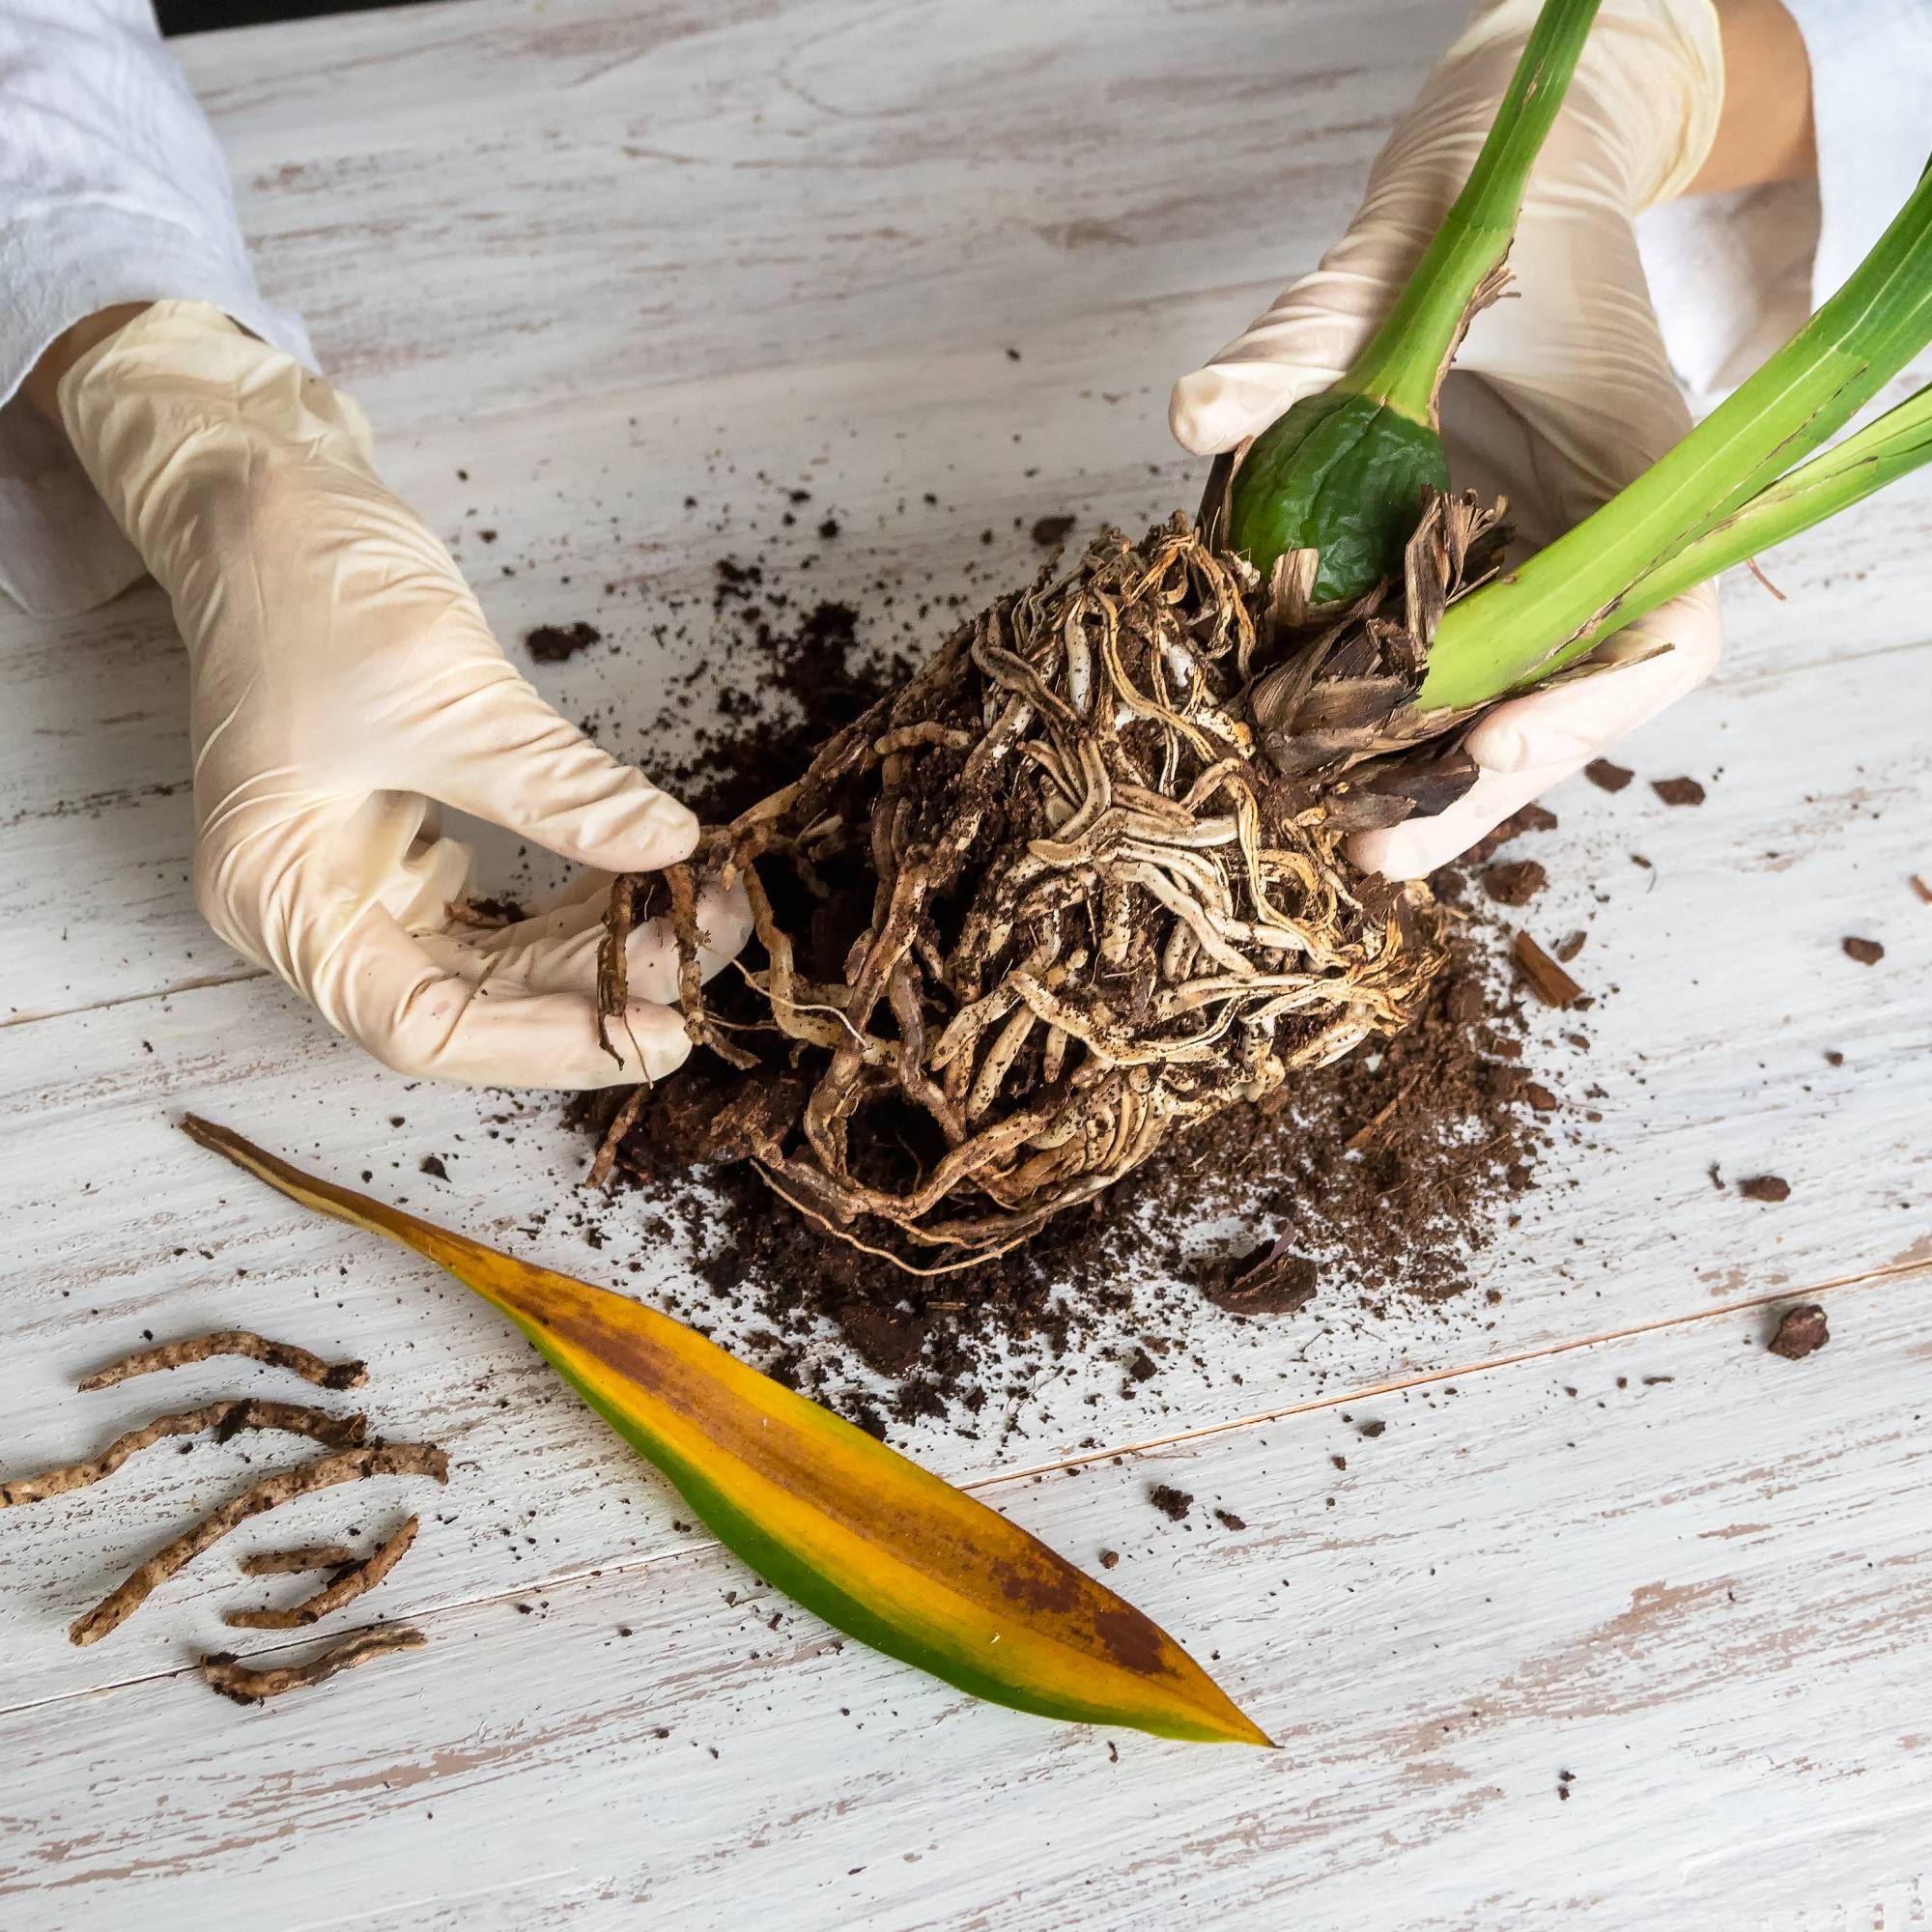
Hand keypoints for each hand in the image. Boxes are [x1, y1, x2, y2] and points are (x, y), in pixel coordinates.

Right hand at [55, 301, 747, 1085]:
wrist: (266, 495)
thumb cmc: (312, 585)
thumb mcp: (448, 698)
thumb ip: (562, 789)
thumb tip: (674, 847)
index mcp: (277, 898)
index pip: (419, 1026)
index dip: (547, 1044)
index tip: (659, 1031)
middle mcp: (305, 910)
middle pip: (464, 1007)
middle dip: (591, 992)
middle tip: (706, 960)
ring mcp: (348, 880)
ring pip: (487, 966)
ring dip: (591, 953)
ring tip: (697, 917)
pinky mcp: (391, 845)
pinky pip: (491, 913)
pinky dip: (566, 909)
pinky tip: (640, 887)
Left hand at [1170, 0, 1729, 877]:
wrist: (1479, 200)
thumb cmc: (1468, 216)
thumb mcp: (1385, 262)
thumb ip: (1301, 338)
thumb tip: (1194, 415)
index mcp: (1638, 476)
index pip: (1661, 633)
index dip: (1592, 706)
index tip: (1495, 748)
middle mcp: (1597, 544)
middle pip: (1568, 706)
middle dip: (1473, 790)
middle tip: (1373, 855)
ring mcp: (1532, 568)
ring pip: (1500, 706)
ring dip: (1422, 779)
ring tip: (1333, 842)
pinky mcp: (1464, 578)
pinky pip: (1438, 667)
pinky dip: (1380, 720)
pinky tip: (1306, 763)